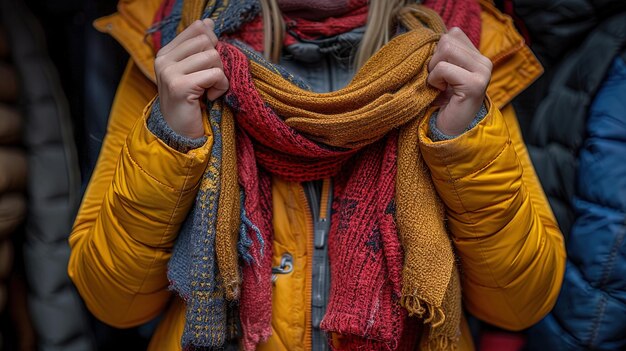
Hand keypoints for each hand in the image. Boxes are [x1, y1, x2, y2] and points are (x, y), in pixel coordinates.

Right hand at [154, 18, 228, 138]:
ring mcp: (169, 72)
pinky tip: (210, 98)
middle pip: (206, 41)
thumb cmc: (190, 103)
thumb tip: (208, 22)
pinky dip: (221, 87)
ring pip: (212, 56)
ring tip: (210, 90)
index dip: (212, 43)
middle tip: (210, 81)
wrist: (179, 134)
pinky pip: (215, 74)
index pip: (197, 29)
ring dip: (220, 76)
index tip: (209, 64)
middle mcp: (164, 59)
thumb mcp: (194, 71)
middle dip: (217, 61)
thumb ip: (199, 47)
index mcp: (166, 52)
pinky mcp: (180, 86)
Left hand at [427, 27, 491, 135]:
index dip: (438, 51)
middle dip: (434, 59)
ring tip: (439, 85)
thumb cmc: (442, 102)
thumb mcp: (443, 73)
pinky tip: (440, 92)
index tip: (439, 73)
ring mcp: (482, 72)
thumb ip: (443, 54)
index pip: (453, 34)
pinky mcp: (475, 84)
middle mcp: (484, 62)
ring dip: (434, 69)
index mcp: (478, 57)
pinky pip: (443, 68)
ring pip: (446, 49)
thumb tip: (430, 40)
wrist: (450, 131)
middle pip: (448, 39)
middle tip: (438, 81)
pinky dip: (434, 80)